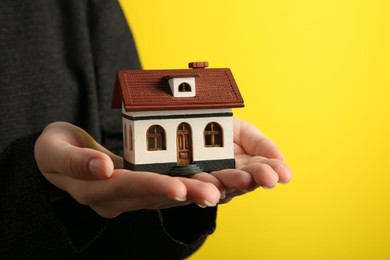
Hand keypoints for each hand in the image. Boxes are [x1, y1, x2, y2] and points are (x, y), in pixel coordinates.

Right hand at [35, 122, 220, 217]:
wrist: (55, 159)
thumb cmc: (53, 150)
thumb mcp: (54, 150)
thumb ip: (75, 161)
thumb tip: (103, 168)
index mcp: (93, 189)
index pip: (127, 187)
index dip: (154, 186)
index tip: (179, 187)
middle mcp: (114, 199)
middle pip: (152, 195)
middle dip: (184, 193)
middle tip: (214, 192)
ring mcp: (126, 197)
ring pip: (162, 196)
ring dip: (191, 193)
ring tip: (219, 190)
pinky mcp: (136, 190)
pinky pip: (162, 190)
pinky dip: (184, 188)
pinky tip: (206, 184)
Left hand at [191, 118, 291, 202]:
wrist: (183, 126)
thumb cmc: (218, 130)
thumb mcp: (243, 132)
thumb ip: (261, 144)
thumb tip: (279, 158)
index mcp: (243, 166)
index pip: (260, 169)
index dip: (273, 171)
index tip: (285, 175)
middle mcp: (226, 177)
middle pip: (242, 180)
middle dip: (254, 178)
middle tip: (268, 178)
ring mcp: (204, 182)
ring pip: (215, 186)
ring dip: (226, 185)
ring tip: (238, 182)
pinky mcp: (181, 183)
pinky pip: (185, 187)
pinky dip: (188, 190)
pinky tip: (197, 191)